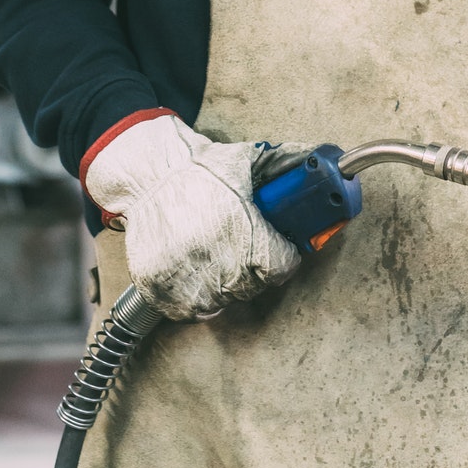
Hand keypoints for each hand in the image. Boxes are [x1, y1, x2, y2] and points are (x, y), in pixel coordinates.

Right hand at [84, 114, 301, 322]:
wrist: (148, 175)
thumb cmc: (200, 168)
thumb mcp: (247, 158)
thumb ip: (285, 162)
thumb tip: (319, 156)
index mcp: (241, 231)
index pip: (280, 268)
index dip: (284, 257)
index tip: (280, 249)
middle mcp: (214, 260)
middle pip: (253, 286)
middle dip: (256, 270)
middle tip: (247, 249)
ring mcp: (184, 278)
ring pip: (223, 301)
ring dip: (227, 285)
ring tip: (221, 259)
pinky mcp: (159, 289)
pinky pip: (191, 310)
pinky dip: (198, 297)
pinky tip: (199, 272)